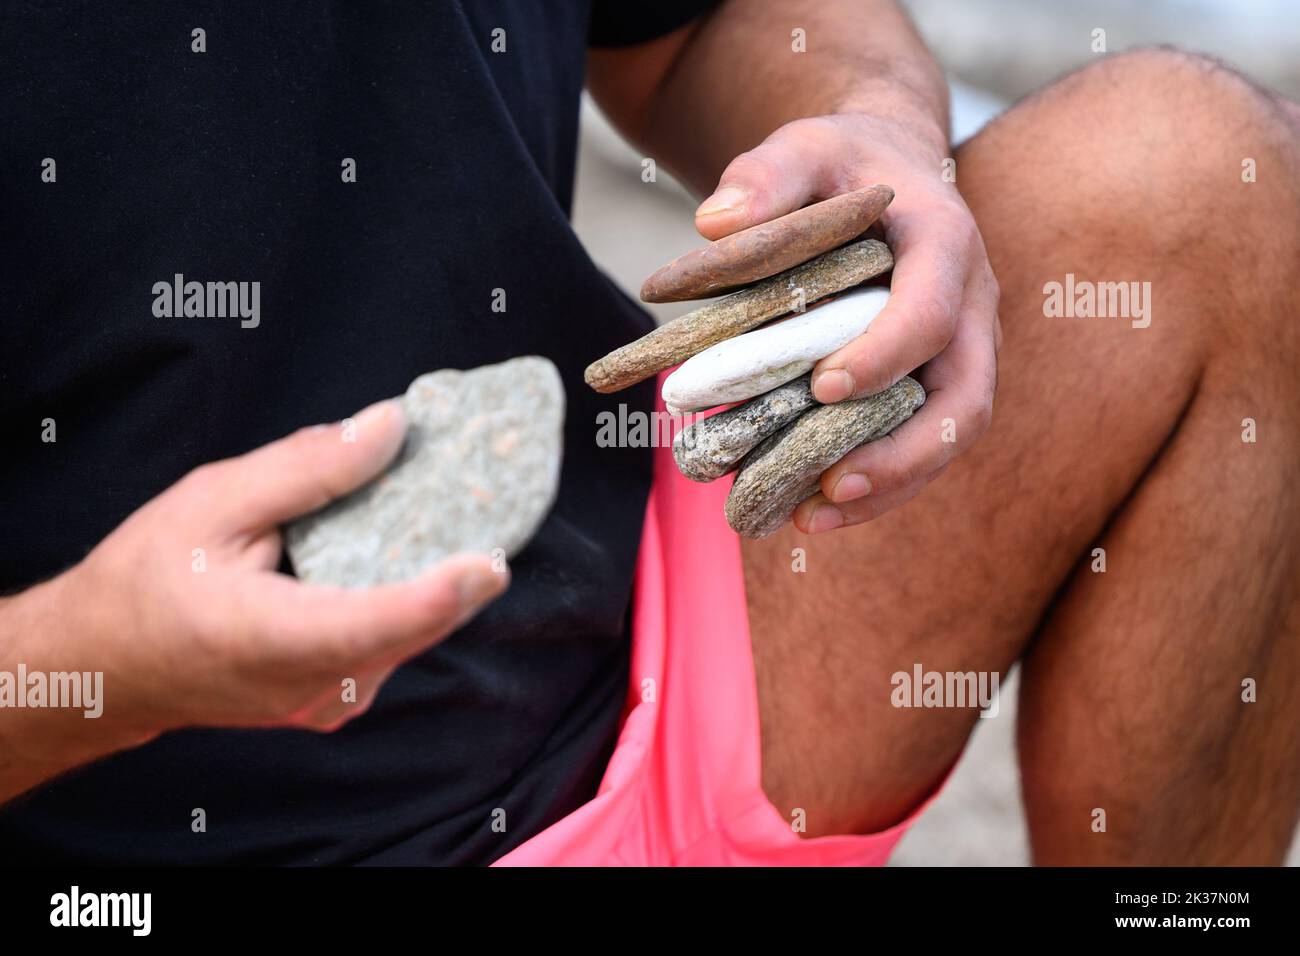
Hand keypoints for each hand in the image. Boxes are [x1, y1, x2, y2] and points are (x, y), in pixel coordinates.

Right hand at [5, 400, 505, 789]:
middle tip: (489, 489)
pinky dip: (410, 592)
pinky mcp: (342, 695)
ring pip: (414, 631)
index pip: (377, 626)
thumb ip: (307, 468)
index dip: (441, 594)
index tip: (490, 560)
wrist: (108, 663)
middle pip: (416, 623)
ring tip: (451, 507)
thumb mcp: (214, 502)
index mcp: (274, 641)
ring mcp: (333, 700)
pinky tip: (407, 547)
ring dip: (435, 573)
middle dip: (456, 561)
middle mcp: (315, 686)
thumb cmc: (147, 580)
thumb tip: (392, 426)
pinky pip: (396, 638)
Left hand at [694, 111, 1000, 532]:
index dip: (884, 354)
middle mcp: (971, 304)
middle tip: (831, 488)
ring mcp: (962, 348)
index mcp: (944, 242)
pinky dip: (878, 481)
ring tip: (812, 517)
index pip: (929, 310)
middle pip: (966, 397)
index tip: (823, 387)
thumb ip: (765, 174)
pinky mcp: (938, 379)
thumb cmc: (843, 162)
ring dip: (891, 485)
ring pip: (951, 434)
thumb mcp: (803, 145)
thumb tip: (715, 225)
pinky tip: (814, 508)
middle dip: (905, 453)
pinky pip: (923, 440)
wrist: (890, 168)